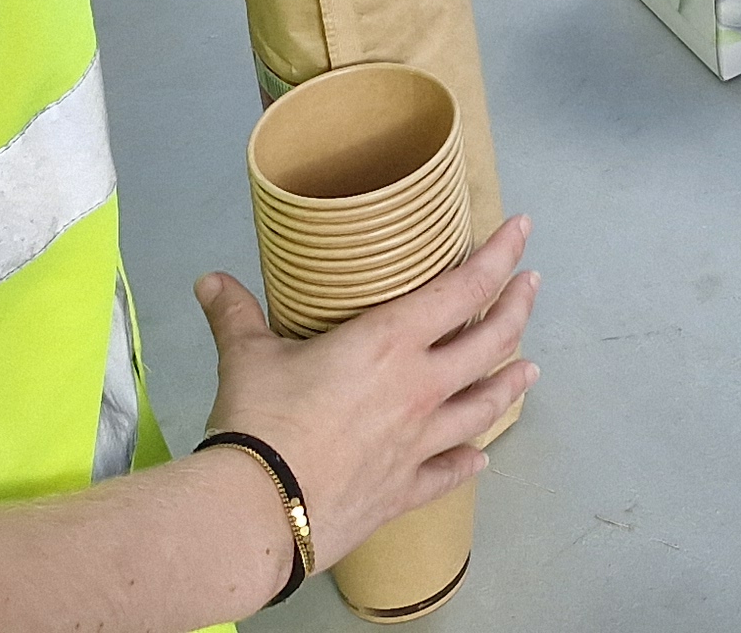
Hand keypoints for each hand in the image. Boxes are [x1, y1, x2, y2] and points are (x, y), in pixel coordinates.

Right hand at [196, 217, 537, 578]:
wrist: (259, 511)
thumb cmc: (260, 420)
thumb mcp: (246, 356)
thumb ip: (235, 314)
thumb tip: (208, 279)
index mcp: (391, 342)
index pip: (464, 289)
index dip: (500, 255)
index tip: (522, 230)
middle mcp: (420, 388)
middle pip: (490, 342)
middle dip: (517, 308)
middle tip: (532, 285)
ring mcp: (420, 442)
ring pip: (484, 407)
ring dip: (511, 383)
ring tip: (531, 367)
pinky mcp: (407, 490)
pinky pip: (449, 472)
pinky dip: (469, 462)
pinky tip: (481, 459)